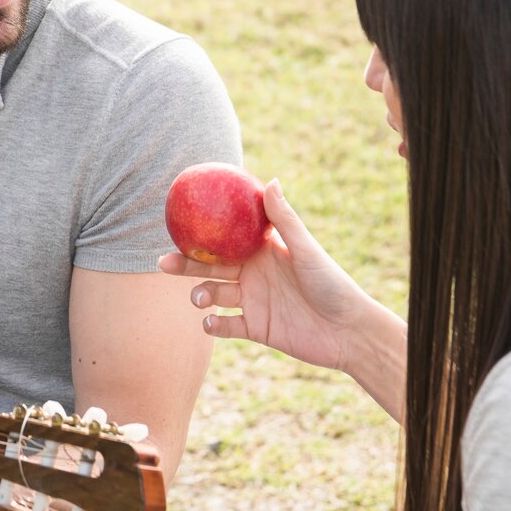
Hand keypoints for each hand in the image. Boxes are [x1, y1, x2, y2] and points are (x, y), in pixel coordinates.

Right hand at [158, 179, 381, 375]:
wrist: (348, 330)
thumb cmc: (332, 284)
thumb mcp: (305, 250)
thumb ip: (284, 219)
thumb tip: (269, 179)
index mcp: (262, 251)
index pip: (225, 239)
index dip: (201, 234)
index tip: (177, 227)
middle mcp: (253, 274)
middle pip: (210, 267)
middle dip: (185, 265)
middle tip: (163, 263)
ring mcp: (252, 302)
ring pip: (213, 295)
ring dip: (200, 296)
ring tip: (200, 299)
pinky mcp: (256, 328)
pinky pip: (226, 326)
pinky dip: (213, 325)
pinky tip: (209, 323)